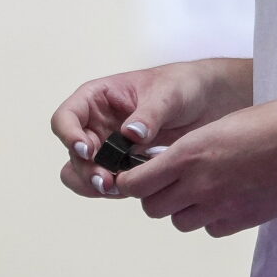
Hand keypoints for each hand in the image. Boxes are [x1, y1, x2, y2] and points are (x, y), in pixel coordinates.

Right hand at [51, 58, 251, 200]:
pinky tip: (135, 189)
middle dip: (86, 169)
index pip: (66, 117)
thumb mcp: (169, 93)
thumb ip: (150, 113)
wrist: (209, 103)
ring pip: (85, 173)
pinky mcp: (125, 167)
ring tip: (118, 189)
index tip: (87, 150)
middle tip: (107, 180)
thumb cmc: (183, 86)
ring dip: (95, 184)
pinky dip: (116, 190)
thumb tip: (130, 134)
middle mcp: (97, 124)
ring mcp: (109, 148)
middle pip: (74, 153)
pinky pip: (109, 183)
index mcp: (97, 98)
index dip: (69, 135)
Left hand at [111, 95, 276, 238]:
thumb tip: (168, 167)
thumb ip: (189, 150)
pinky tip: (227, 200)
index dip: (131, 183)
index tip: (135, 177)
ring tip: (203, 190)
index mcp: (189, 153)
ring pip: (179, 222)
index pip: (135, 184)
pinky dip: (211, 219)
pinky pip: (210, 229)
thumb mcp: (218, 126)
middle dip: (155, 196)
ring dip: (183, 209)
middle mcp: (199, 184)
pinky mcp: (241, 221)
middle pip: (152, 208)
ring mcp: (220, 206)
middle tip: (170, 183)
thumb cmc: (271, 120)